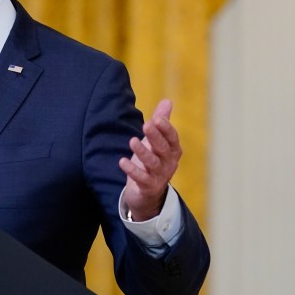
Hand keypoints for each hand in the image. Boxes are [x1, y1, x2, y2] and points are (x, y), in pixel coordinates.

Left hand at [119, 99, 181, 221]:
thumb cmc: (153, 161)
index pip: (172, 138)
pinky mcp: (148, 186)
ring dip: (142, 152)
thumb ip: (161, 122)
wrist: (148, 193)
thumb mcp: (156, 141)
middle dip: (155, 136)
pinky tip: (122, 161)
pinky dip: (132, 170)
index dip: (166, 128)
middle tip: (146, 124)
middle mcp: (169, 163)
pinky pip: (141, 178)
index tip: (157, 118)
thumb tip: (167, 101)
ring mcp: (160, 176)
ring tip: (132, 141)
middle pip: (163, 148)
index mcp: (173, 150)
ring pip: (152, 163)